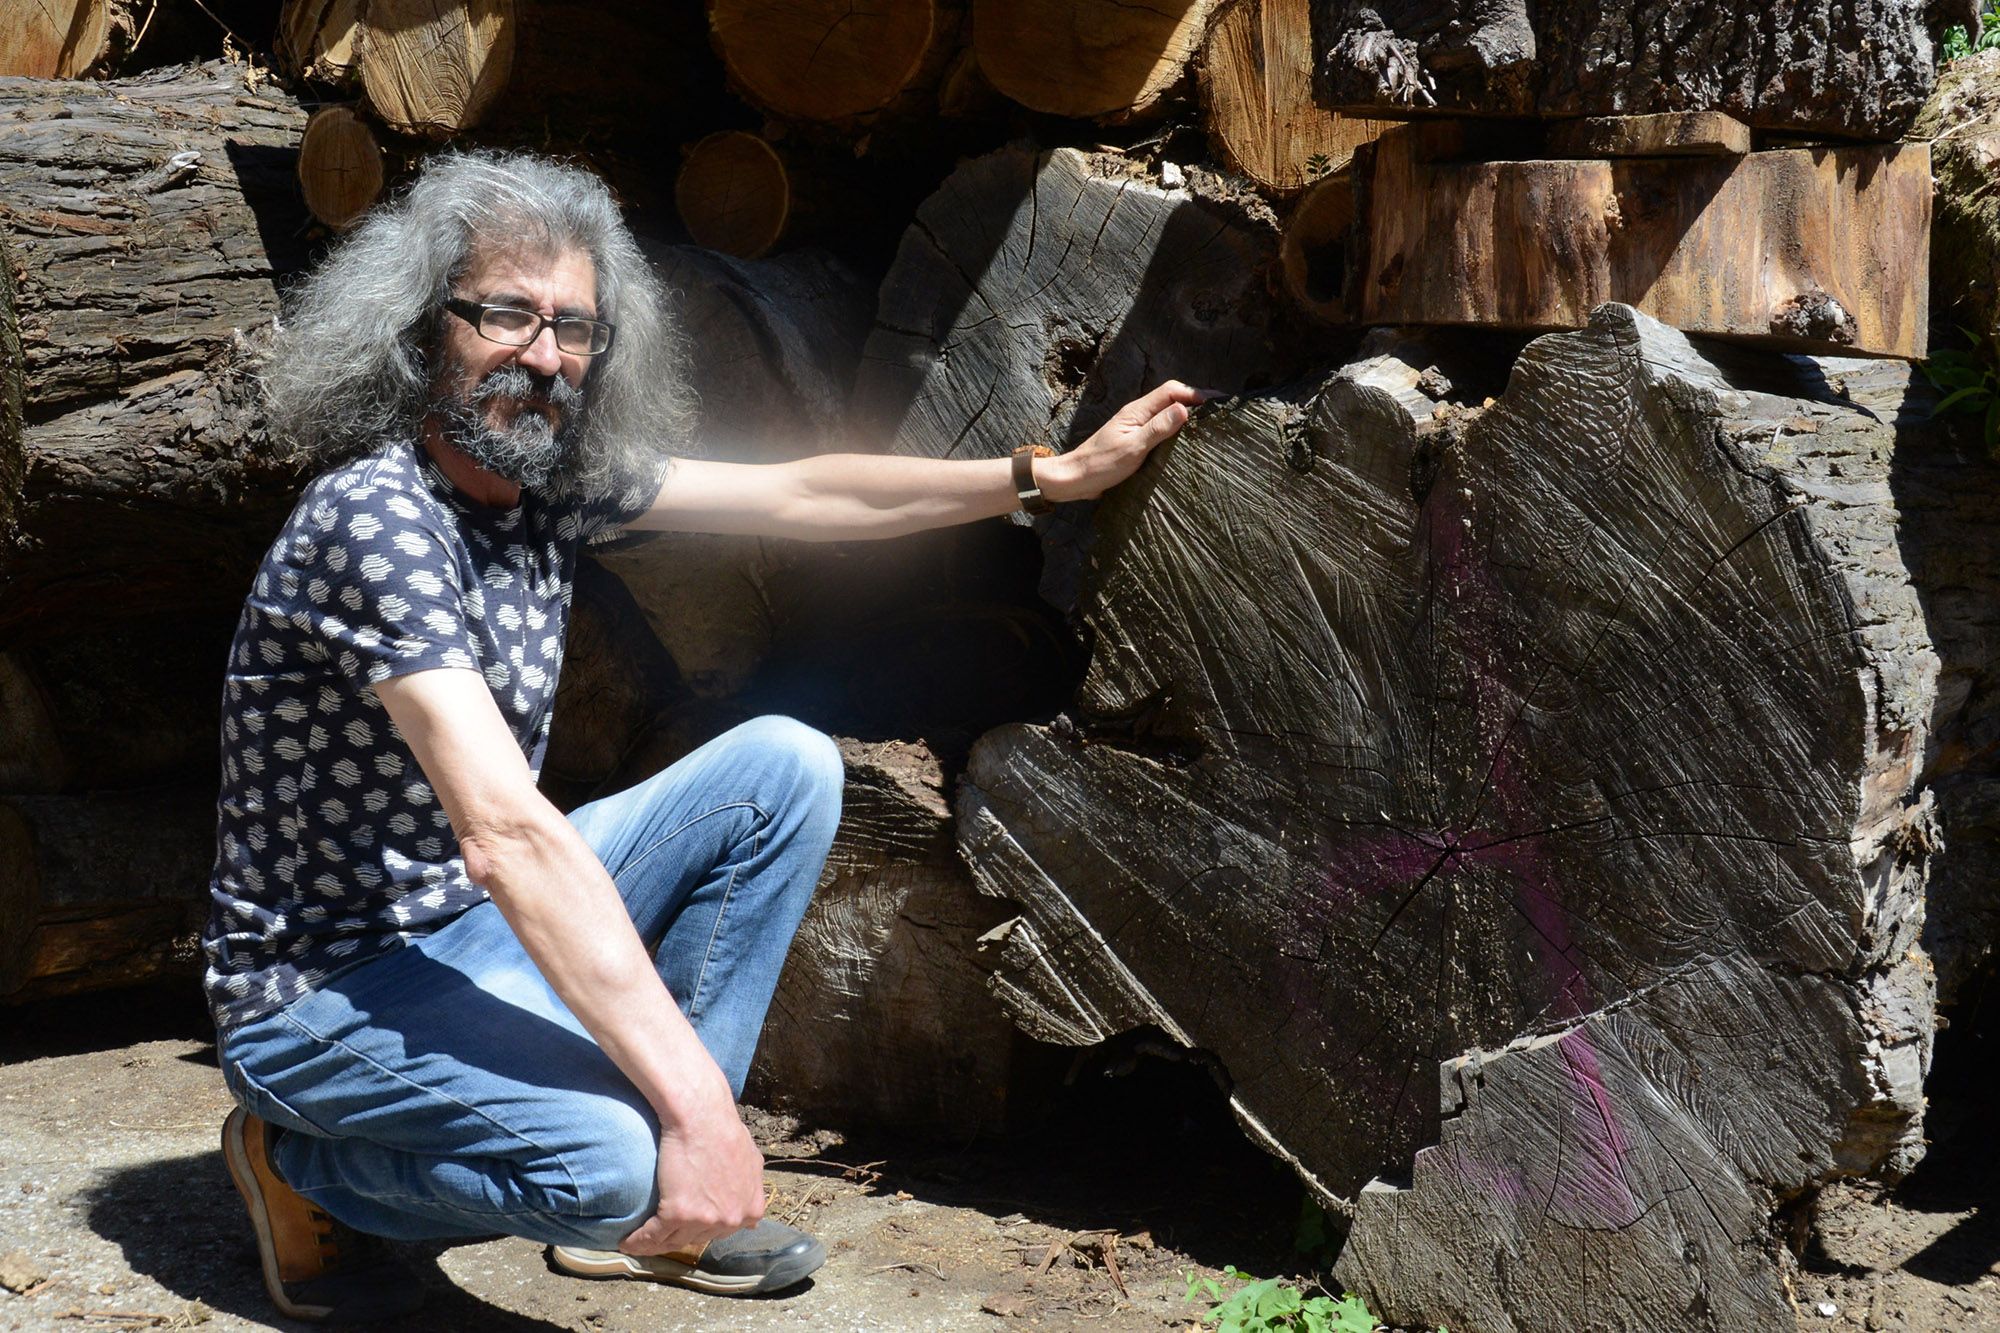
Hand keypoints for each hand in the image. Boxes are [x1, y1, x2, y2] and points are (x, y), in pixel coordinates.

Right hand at [619, 1081, 765, 1256]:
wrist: (701, 1116)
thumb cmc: (723, 1130)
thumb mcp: (751, 1160)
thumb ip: (752, 1186)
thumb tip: (753, 1214)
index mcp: (750, 1210)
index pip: (720, 1232)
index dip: (699, 1230)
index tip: (683, 1229)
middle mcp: (731, 1220)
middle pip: (697, 1238)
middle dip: (677, 1237)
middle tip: (658, 1235)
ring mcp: (706, 1219)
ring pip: (673, 1240)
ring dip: (654, 1244)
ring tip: (638, 1242)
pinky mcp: (679, 1214)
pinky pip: (652, 1236)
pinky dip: (636, 1241)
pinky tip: (626, 1242)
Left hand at [1043, 380, 1213, 501]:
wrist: (1075, 479)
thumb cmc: (1101, 464)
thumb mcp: (1133, 447)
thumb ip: (1158, 428)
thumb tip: (1184, 409)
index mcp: (1137, 411)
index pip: (1171, 390)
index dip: (1193, 392)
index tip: (1215, 401)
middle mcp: (1137, 414)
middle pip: (1170, 399)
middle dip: (1193, 400)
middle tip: (1217, 412)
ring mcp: (1135, 427)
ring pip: (1165, 413)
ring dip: (1185, 415)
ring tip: (1207, 424)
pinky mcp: (1134, 441)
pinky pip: (1159, 429)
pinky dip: (1175, 429)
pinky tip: (1184, 440)